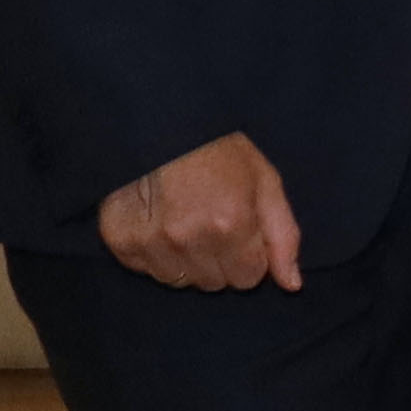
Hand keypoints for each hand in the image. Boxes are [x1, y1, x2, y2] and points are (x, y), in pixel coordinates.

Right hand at [98, 131, 301, 291]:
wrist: (161, 125)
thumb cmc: (220, 151)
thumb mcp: (265, 183)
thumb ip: (283, 237)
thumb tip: (292, 285)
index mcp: (230, 224)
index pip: (248, 278)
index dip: (248, 256)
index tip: (240, 231)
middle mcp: (188, 238)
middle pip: (214, 283)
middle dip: (219, 260)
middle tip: (211, 222)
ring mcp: (150, 242)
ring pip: (179, 280)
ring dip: (186, 260)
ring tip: (184, 222)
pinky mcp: (119, 241)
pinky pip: (146, 270)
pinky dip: (155, 254)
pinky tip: (158, 224)